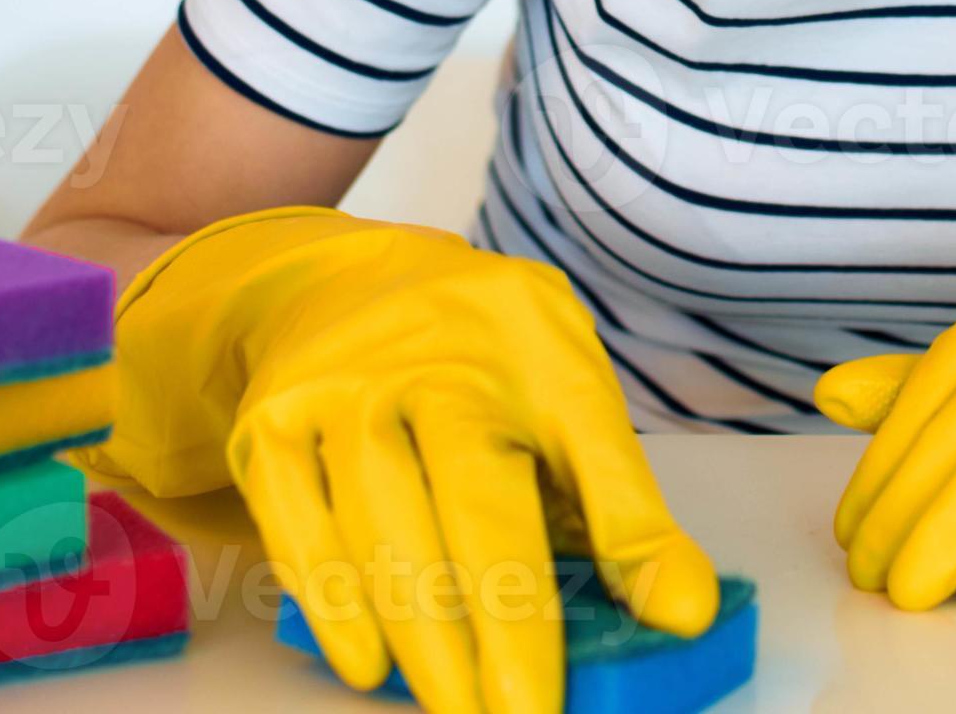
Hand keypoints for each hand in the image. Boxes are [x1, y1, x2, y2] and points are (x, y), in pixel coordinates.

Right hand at [76, 207, 717, 713]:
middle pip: (473, 500)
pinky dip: (331, 602)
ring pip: (381, 522)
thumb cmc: (479, 363)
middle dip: (504, 625)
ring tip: (457, 706)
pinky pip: (298, 523)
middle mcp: (437, 355)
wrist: (340, 283)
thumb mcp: (567, 400)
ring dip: (422, 632)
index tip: (665, 625)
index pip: (591, 450)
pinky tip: (366, 665)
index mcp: (535, 345)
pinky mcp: (271, 419)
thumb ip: (623, 505)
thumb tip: (684, 613)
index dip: (627, 543)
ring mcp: (344, 383)